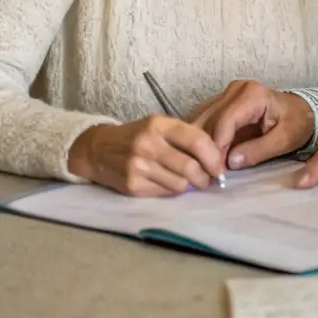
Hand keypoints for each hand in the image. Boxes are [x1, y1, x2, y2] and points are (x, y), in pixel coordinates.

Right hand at [67, 115, 224, 196]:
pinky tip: (168, 183)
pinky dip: (171, 191)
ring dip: (189, 185)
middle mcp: (148, 144)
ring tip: (188, 181)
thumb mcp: (158, 126)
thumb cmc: (136, 136)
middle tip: (209, 179)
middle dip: (205, 177)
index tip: (219, 166)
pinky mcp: (133, 186)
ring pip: (180, 184)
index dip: (214, 156)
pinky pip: (164, 193)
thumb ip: (184, 136)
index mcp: (159, 124)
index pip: (197, 140)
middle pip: (190, 167)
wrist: (97, 149)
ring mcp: (139, 166)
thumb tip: (215, 157)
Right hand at [190, 79, 314, 170]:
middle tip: (208, 173)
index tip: (215, 171)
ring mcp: (227, 93)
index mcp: (253, 94)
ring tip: (206, 167)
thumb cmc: (297, 124)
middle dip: (206, 148)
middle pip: (210, 120)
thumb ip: (258, 151)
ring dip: (202, 144)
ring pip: (203, 119)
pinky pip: (205, 119)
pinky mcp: (222, 101)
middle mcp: (236, 89)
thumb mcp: (284, 140)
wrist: (301, 111)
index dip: (217, 147)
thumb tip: (230, 163)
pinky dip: (203, 138)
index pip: (225, 121)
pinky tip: (205, 155)